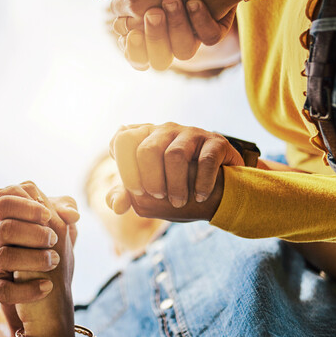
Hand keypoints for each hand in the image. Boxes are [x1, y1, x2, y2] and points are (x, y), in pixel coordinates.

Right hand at [0, 182, 78, 336]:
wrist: (47, 290)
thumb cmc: (50, 249)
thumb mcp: (60, 225)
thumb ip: (65, 210)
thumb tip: (72, 213)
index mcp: (10, 218)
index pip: (4, 200)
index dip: (26, 205)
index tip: (47, 215)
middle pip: (4, 227)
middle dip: (33, 232)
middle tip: (54, 240)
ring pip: (4, 257)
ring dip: (34, 259)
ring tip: (54, 261)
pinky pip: (3, 290)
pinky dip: (27, 290)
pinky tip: (47, 286)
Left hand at [110, 122, 243, 211]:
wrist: (219, 189)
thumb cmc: (174, 189)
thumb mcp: (147, 194)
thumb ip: (127, 196)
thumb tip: (116, 205)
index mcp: (143, 138)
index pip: (122, 140)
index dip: (126, 168)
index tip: (136, 192)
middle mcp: (165, 131)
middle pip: (147, 149)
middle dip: (151, 180)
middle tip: (159, 197)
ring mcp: (191, 134)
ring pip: (175, 155)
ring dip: (176, 185)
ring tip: (179, 202)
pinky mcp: (216, 142)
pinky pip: (205, 160)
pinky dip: (201, 184)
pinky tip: (200, 197)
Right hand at [114, 0, 236, 70]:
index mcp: (142, 29)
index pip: (134, 52)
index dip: (132, 47)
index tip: (132, 33)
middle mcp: (168, 37)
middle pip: (158, 58)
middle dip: (154, 37)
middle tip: (154, 12)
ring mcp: (192, 33)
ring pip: (184, 51)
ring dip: (177, 28)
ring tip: (173, 0)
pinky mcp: (213, 25)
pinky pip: (210, 36)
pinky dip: (201, 22)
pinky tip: (195, 1)